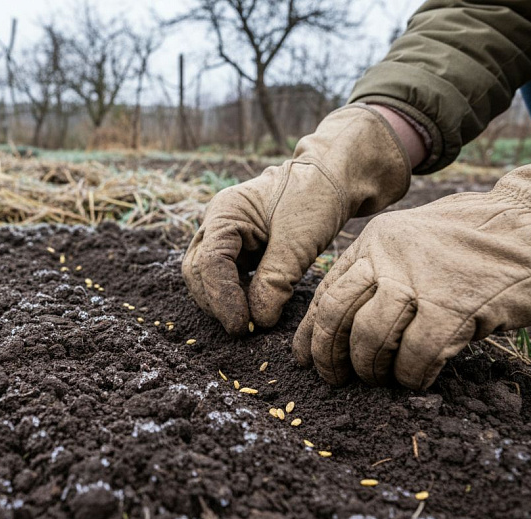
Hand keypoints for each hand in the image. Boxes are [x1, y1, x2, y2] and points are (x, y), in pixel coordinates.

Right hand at [182, 105, 410, 334]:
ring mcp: (224, 235)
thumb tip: (258, 320)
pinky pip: (225, 276)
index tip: (243, 326)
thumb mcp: (299, 240)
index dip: (222, 298)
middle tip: (244, 328)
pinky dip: (235, 295)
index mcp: (225, 212)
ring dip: (223, 301)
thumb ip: (276, 279)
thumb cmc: (315, 198)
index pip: (210, 263)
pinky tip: (255, 307)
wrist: (332, 179)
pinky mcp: (237, 247)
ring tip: (251, 321)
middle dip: (216, 302)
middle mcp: (216, 223)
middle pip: (198, 272)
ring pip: (206, 277)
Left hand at [293, 152, 530, 388]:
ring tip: (382, 379)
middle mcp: (387, 255)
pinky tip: (418, 379)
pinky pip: (416, 354)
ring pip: (368, 336)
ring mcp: (420, 279)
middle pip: (335, 314)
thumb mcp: (415, 245)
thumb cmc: (478, 241)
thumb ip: (382, 274)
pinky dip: (411, 375)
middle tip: (336, 378)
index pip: (327, 291)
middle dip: (328, 354)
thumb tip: (348, 325)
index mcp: (374, 241)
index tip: (304, 359)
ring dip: (371, 368)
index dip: (310, 332)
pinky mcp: (454, 304)